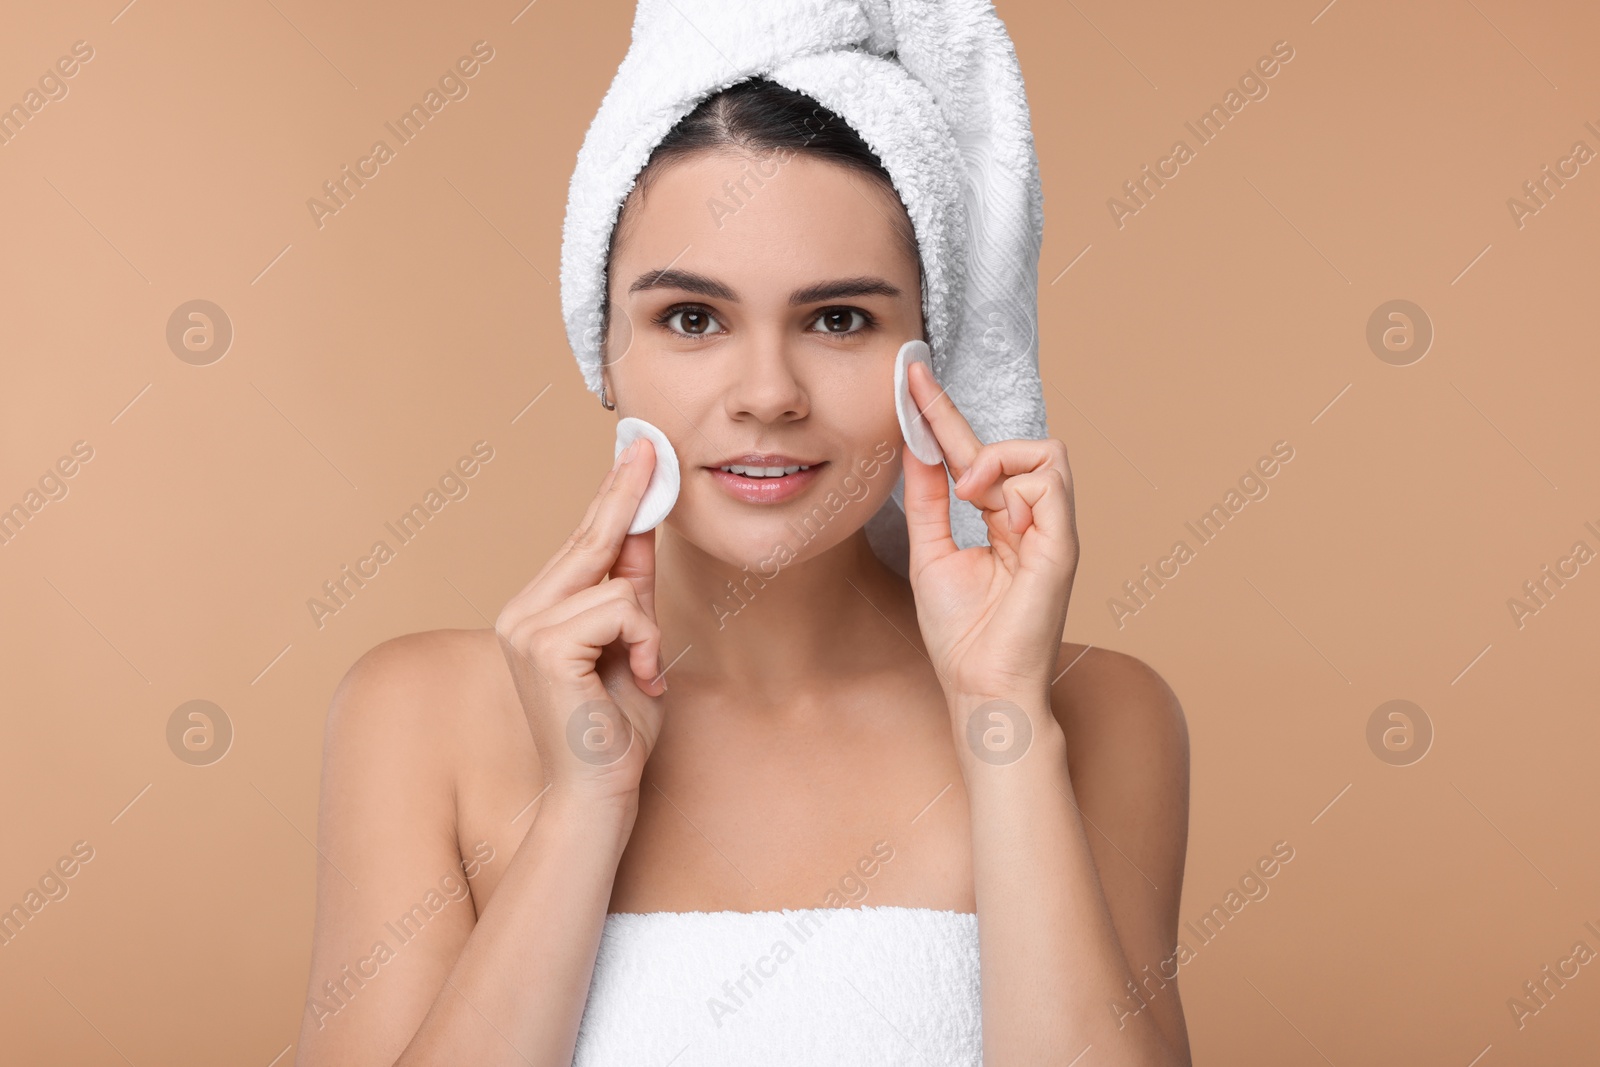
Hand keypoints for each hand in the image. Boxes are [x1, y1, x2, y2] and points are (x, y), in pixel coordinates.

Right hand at [495, 438, 666, 806]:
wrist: (600, 794)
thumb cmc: (616, 733)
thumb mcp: (635, 645)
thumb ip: (632, 590)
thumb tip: (642, 528)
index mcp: (537, 612)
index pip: (582, 542)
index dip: (612, 495)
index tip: (635, 449)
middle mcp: (521, 612)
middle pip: (589, 539)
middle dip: (627, 496)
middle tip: (648, 443)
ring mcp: (526, 626)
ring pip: (616, 582)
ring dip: (647, 629)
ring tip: (643, 671)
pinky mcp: (544, 644)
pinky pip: (619, 609)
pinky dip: (644, 643)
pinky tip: (637, 679)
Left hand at [901, 360, 1079, 713]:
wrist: (981, 686)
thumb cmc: (961, 634)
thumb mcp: (930, 551)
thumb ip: (926, 498)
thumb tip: (913, 446)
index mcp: (1002, 521)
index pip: (974, 453)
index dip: (942, 413)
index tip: (909, 376)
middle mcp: (1033, 520)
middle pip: (1014, 442)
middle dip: (960, 422)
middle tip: (929, 433)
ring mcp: (1053, 531)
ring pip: (1044, 453)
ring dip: (996, 460)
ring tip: (967, 494)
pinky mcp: (1064, 544)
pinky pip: (1051, 482)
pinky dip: (1015, 484)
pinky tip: (988, 509)